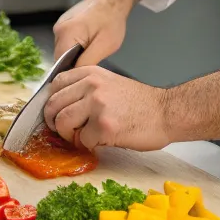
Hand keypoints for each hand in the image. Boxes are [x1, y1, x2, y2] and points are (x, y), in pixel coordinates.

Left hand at [44, 65, 171, 151]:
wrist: (166, 112)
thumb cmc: (140, 103)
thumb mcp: (109, 83)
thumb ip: (85, 89)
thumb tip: (60, 106)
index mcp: (91, 73)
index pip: (56, 84)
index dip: (52, 102)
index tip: (57, 113)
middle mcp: (91, 86)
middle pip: (54, 105)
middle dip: (54, 122)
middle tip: (65, 131)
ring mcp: (97, 105)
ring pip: (62, 122)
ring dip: (68, 135)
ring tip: (82, 138)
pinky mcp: (104, 126)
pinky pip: (82, 140)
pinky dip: (88, 145)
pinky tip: (100, 141)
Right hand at [53, 0, 150, 66]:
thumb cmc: (111, 20)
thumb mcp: (104, 45)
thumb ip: (88, 62)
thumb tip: (76, 74)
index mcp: (66, 33)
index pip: (60, 63)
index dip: (71, 73)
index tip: (84, 76)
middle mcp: (58, 29)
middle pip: (60, 57)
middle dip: (74, 63)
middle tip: (92, 62)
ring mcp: (60, 25)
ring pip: (63, 50)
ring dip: (75, 55)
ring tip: (92, 51)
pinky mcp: (65, 24)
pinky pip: (66, 42)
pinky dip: (76, 47)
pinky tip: (89, 43)